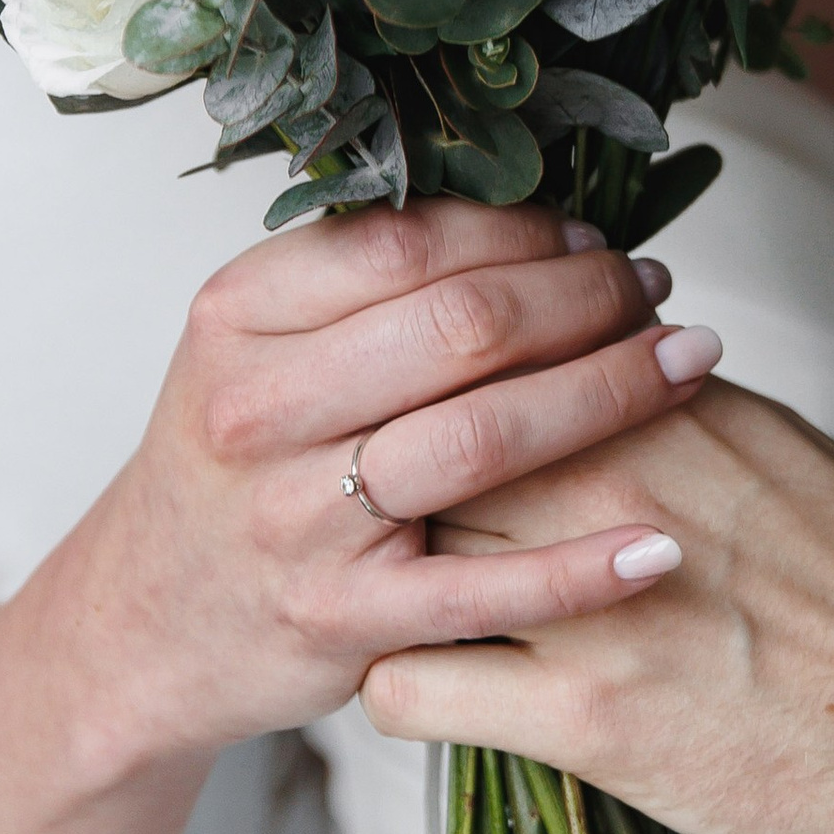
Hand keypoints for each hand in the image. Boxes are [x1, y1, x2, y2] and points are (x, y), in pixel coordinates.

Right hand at [31, 198, 724, 772]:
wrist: (146, 621)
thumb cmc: (235, 466)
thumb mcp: (256, 346)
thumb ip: (362, 279)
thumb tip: (530, 210)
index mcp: (239, 318)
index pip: (411, 244)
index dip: (525, 232)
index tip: (594, 235)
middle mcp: (259, 411)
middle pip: (461, 329)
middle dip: (586, 298)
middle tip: (656, 288)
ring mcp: (299, 522)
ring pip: (483, 439)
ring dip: (609, 393)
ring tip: (687, 362)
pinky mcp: (341, 623)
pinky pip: (484, 592)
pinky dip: (583, 570)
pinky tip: (663, 546)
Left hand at [361, 380, 833, 833]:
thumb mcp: (770, 443)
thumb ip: (663, 396)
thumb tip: (591, 353)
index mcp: (655, 408)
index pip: (484, 356)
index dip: (440, 391)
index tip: (428, 418)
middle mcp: (607, 487)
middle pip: (424, 442)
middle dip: (397, 476)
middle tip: (392, 510)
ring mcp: (583, 604)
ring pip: (395, 556)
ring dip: (385, 576)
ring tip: (401, 595)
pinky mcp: (576, 720)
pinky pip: (404, 688)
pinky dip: (398, 687)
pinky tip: (428, 683)